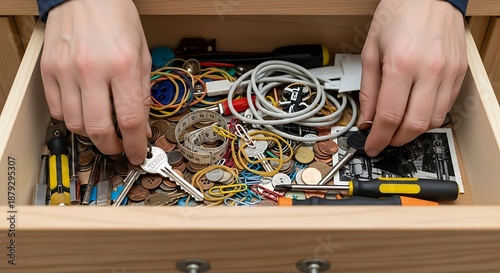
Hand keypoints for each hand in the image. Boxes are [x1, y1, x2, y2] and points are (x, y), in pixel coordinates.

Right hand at [41, 0, 151, 164]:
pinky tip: (84, 112)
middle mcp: (92, 70)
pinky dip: (71, 118)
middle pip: (98, 129)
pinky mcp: (48, 70)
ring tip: (103, 129)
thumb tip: (142, 124)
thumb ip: (143, 91)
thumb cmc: (116, 17)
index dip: (135, 145)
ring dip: (91, 135)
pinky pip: (57, 109)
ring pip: (75, 123)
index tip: (138, 154)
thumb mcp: (142, 53)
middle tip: (119, 147)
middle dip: (112, 147)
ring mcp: (65, 71)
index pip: (129, 119)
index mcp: (122, 65)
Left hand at [359, 0, 467, 156]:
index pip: (389, 116)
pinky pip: (446, 107)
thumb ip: (368, 89)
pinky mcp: (460, 72)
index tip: (372, 146)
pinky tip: (415, 112)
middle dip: (396, 140)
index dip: (378, 138)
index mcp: (401, 63)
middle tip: (384, 140)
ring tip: (398, 127)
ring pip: (433, 120)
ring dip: (413, 131)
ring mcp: (448, 72)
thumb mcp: (371, 50)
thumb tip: (367, 119)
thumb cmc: (399, 14)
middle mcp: (429, 70)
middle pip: (414, 125)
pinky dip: (429, 117)